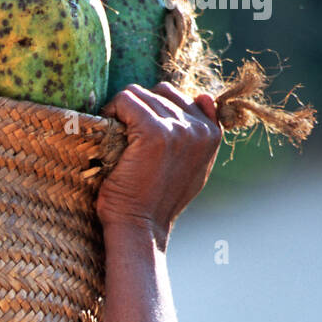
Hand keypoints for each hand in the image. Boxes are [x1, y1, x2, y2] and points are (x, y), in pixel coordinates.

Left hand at [96, 83, 221, 248]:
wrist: (141, 228)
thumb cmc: (157, 204)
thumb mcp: (192, 170)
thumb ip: (200, 136)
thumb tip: (204, 97)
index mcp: (212, 134)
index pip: (178, 97)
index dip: (153, 111)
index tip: (139, 136)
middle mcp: (199, 129)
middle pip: (160, 92)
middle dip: (138, 109)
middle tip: (124, 136)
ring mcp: (178, 129)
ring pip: (140, 94)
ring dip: (123, 111)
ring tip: (116, 137)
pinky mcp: (155, 132)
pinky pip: (126, 100)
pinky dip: (112, 111)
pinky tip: (109, 132)